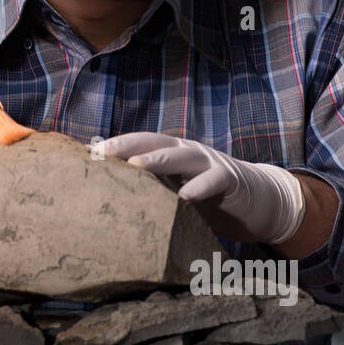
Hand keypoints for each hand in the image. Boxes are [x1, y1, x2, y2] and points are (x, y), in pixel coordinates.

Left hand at [97, 131, 304, 245]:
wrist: (257, 201)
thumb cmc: (206, 197)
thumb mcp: (174, 189)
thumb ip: (149, 187)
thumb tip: (108, 196)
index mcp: (169, 152)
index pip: (137, 144)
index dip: (114, 146)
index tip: (86, 152)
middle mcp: (186, 151)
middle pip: (153, 143)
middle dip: (126, 146)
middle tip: (101, 153)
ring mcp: (208, 162)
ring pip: (180, 156)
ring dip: (157, 161)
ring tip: (134, 167)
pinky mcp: (229, 179)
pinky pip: (212, 181)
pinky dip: (199, 187)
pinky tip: (184, 197)